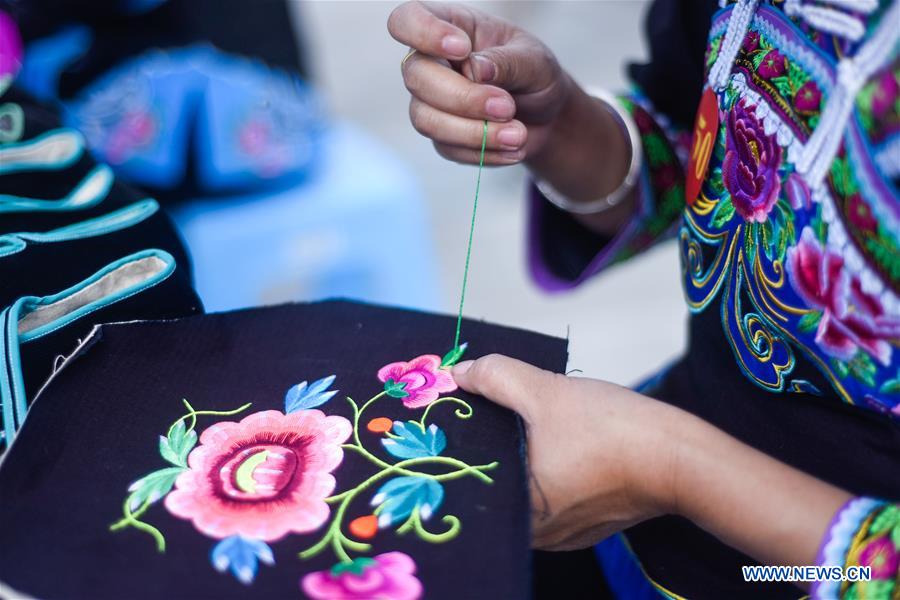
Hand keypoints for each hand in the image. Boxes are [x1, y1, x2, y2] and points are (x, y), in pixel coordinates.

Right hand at [388, 1, 570, 164]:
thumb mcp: (534, 60)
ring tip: (518, 135)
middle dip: (463, 98)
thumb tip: (475, 70)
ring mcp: (430, 102)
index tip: (462, 49)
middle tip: (507, 107)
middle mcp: (430, 63)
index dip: (423, 32)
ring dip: (474, 132)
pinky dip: (485, 152)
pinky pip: (449, 148)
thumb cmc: (534, 74)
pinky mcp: (441, 136)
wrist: (545, 115)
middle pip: (416, 77)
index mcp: (449, 26)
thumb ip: (506, 62)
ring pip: (426, 119)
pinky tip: (514, 148)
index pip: (407, 20)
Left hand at [452, 354, 849, 569]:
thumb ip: (494, 377)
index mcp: (518, 512)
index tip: (453, 420)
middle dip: (490, 448)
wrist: (680, 456)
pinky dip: (547, 470)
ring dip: (520, 458)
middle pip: (494, 485)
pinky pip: (550, 496)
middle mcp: (535, 535)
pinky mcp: (586, 526)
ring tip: (525, 424)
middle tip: (485, 413)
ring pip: (523, 490)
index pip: (467, 481)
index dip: (457, 446)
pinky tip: (556, 443)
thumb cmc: (611, 429)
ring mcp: (563, 535)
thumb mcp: (544, 390)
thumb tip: (458, 371)